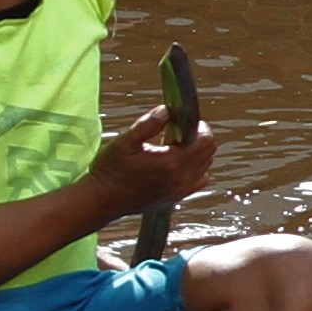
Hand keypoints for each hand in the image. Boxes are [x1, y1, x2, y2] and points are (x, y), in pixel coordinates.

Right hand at [88, 104, 214, 215]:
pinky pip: (197, 182)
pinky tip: (177, 164)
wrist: (102, 200)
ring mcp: (179, 190)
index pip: (206, 142)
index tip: (185, 121)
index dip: (200, 127)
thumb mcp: (125, 141)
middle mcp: (180, 179)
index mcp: (171, 162)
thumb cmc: (111, 170)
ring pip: (205, 167)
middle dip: (199, 138)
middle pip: (209, 154)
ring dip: (197, 153)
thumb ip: (148, 124)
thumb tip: (166, 110)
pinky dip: (195, 170)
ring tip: (175, 147)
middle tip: (178, 132)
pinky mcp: (175, 198)